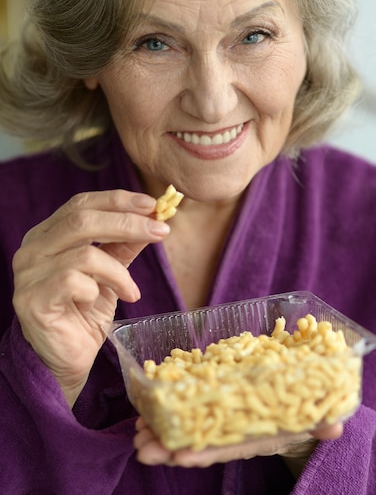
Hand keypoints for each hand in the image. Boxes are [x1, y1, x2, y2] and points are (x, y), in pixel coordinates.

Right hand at [12, 190, 169, 405]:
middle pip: (82, 220)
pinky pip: (75, 282)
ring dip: (119, 272)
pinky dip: (100, 290)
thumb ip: (123, 245)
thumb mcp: (110, 273)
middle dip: (128, 223)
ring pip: (85, 254)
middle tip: (160, 230)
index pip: (81, 204)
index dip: (118, 200)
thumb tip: (152, 219)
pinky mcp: (32, 299)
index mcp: (47, 234)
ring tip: (131, 292)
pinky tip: (103, 304)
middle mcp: (32, 248)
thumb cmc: (84, 314)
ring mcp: (28, 274)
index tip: (152, 205)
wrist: (64, 361)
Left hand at [133, 415, 342, 467]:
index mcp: (252, 436)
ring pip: (186, 428)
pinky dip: (168, 410)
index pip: (225, 448)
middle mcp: (233, 430)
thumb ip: (321, 421)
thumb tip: (335, 426)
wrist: (294, 404)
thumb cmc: (301, 410)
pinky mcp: (215, 400)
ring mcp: (221, 417)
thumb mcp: (314, 416)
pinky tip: (147, 409)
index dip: (202, 452)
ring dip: (160, 431)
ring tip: (136, 430)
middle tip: (140, 444)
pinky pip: (188, 408)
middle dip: (168, 447)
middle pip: (197, 442)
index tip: (178, 457)